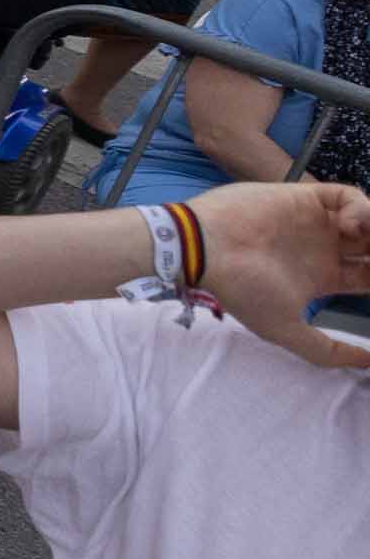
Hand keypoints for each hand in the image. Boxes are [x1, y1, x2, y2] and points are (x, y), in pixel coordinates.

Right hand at [188, 183, 369, 368]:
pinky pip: (349, 196)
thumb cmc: (242, 289)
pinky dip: (360, 209)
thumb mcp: (284, 329)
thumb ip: (327, 349)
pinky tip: (349, 226)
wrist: (206, 249)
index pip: (369, 277)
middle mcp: (323, 249)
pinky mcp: (308, 198)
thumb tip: (368, 362)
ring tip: (369, 243)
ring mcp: (316, 222)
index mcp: (322, 278)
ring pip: (368, 221)